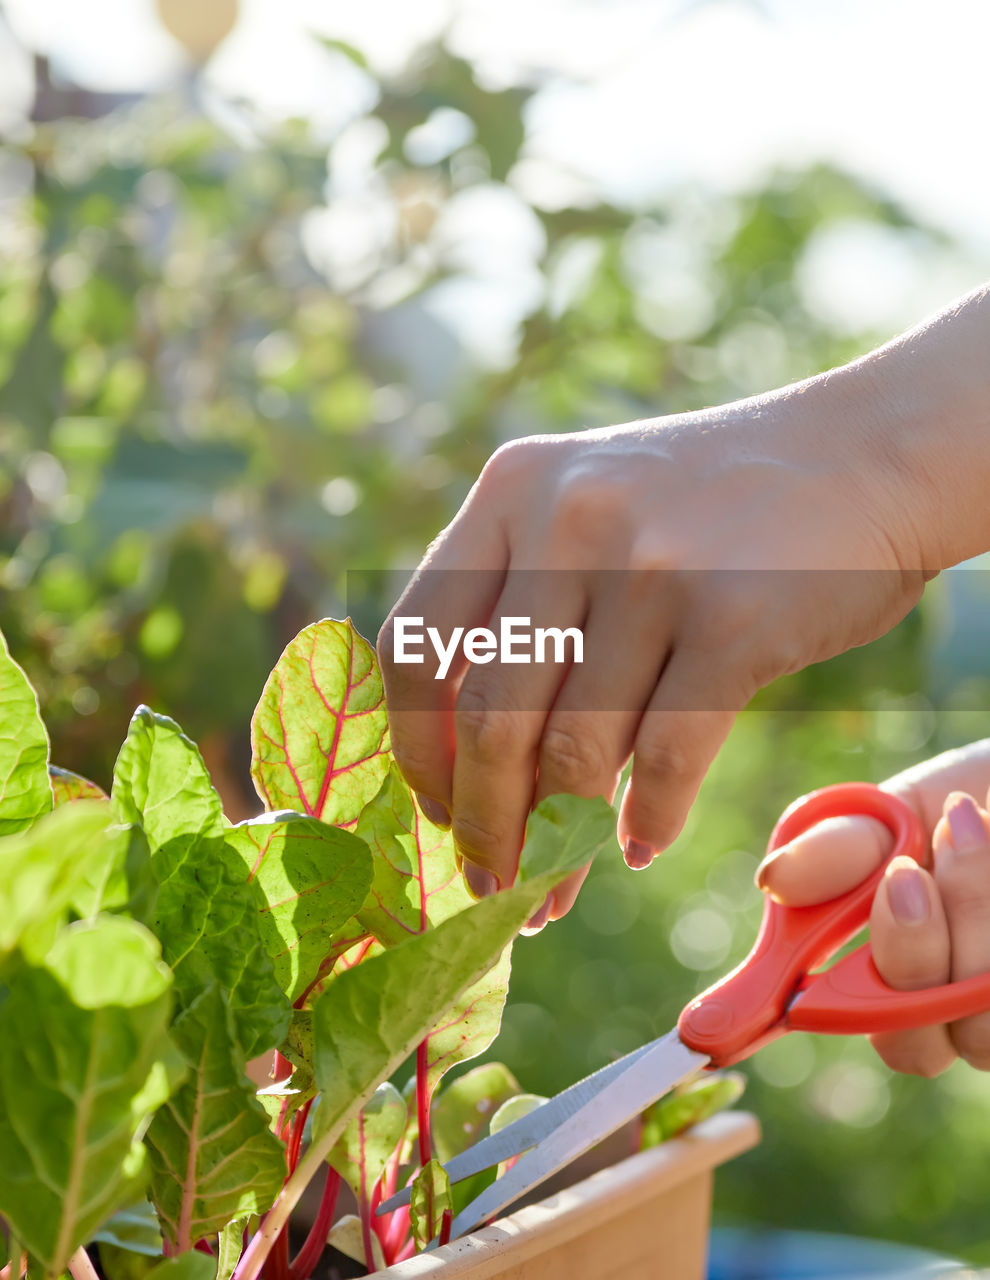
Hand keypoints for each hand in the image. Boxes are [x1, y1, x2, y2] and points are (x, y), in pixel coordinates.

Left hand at [379, 373, 930, 922]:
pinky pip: (665, 758)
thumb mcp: (589, 507)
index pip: (416, 644)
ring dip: (560, 848)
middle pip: (491, 715)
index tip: (439, 813)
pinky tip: (639, 845)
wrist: (862, 457)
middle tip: (494, 887)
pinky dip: (647, 821)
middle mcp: (567, 520)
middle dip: (487, 825)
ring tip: (557, 894)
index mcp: (511, 492)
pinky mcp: (733, 620)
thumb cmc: (708, 507)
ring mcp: (651, 568)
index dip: (417, 749)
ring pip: (576, 750)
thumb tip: (467, 766)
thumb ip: (520, 598)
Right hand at [756, 740, 989, 1075]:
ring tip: (967, 828)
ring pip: (977, 1030)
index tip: (735, 1021)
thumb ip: (838, 850)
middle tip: (907, 871)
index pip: (823, 1021)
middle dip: (907, 954)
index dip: (774, 1025)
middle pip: (911, 1048)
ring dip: (970, 919)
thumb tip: (773, 883)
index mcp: (877, 973)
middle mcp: (940, 1012)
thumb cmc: (968, 801)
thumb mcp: (893, 812)